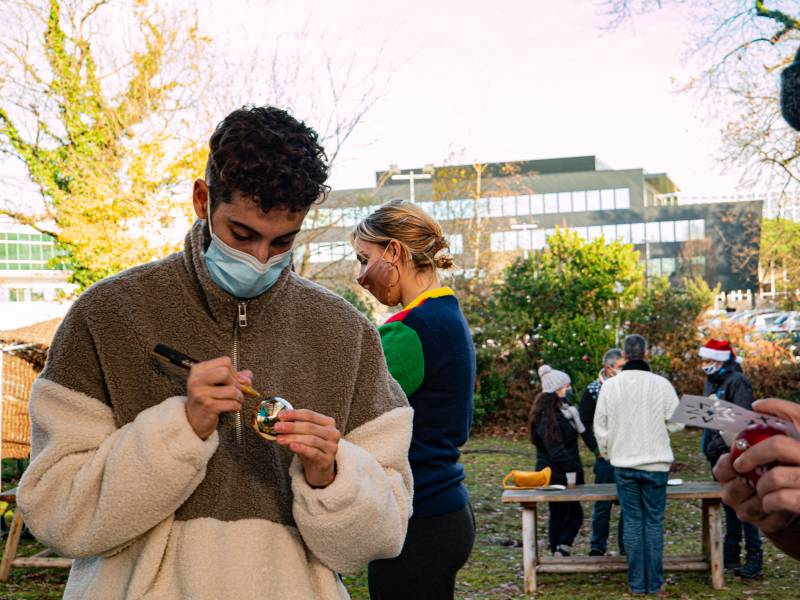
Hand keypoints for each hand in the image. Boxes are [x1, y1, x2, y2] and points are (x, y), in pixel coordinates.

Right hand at [186, 356, 250, 439]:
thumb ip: (234, 376)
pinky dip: (237, 406)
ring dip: (239, 397)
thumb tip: (248, 375)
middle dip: (236, 383)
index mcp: (198, 370)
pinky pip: (232, 403)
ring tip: (237, 400)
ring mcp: (201, 393)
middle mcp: (197, 380)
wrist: (193, 420)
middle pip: (225, 372)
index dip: (234, 372)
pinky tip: (234, 407)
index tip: (236, 381)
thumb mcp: (217, 384)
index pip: (224, 362)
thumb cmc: (206, 399)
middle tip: (238, 391)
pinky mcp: (208, 406)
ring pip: (231, 390)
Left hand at [274, 409, 339, 487]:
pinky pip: (313, 452)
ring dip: (292, 438)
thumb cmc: (310, 448)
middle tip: (277, 427)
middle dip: (291, 426)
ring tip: (279, 439)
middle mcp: (333, 433)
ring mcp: (332, 447)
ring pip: (310, 439)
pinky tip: (291, 446)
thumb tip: (280, 419)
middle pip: (309, 427)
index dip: (294, 414)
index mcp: (328, 422)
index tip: (280, 415)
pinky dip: (301, 448)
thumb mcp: (304, 434)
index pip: (309, 415)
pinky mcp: (328, 460)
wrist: (319, 468)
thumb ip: (295, 425)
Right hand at [713, 398, 799, 531]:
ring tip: (781, 490)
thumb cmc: (773, 462)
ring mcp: (745, 510)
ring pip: (748, 509)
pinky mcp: (762, 524)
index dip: (729, 465)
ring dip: (765, 500)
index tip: (740, 461)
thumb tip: (758, 406)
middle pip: (730, 491)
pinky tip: (789, 505)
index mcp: (727, 472)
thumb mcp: (765, 443)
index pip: (721, 468)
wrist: (787, 489)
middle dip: (745, 485)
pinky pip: (768, 522)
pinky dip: (779, 515)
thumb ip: (759, 427)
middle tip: (760, 477)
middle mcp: (731, 493)